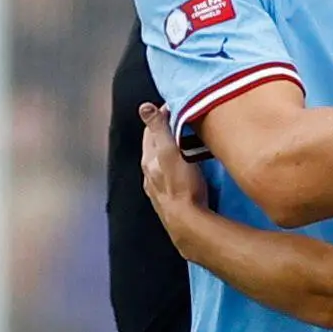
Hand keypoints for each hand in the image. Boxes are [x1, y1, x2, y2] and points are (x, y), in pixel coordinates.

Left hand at [137, 104, 212, 231]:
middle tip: (181, 122)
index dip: (161, 116)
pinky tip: (184, 172)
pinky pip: (170, 178)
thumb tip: (144, 107)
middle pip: (154, 147)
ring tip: (185, 145)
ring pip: (161, 164)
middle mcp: (149, 175)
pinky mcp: (169, 202)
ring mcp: (158, 190)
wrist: (188, 224)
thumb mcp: (169, 152)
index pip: (150, 131)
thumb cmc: (181, 187)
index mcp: (148, 160)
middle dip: (164, 133)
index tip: (175, 106)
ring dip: (170, 152)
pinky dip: (175, 169)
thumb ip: (158, 129)